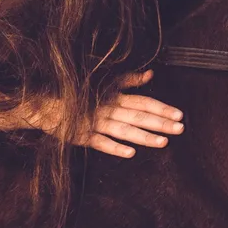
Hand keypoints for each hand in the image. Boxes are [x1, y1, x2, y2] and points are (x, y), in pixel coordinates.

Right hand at [19, 70, 184, 157]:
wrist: (46, 104)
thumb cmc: (79, 92)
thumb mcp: (104, 82)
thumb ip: (128, 80)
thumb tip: (151, 74)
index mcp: (114, 96)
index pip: (143, 102)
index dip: (162, 108)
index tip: (180, 114)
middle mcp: (107, 108)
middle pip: (138, 116)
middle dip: (161, 123)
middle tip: (181, 129)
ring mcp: (95, 123)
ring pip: (124, 130)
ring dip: (144, 137)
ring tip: (164, 143)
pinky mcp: (82, 137)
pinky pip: (101, 143)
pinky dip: (115, 147)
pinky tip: (131, 153)